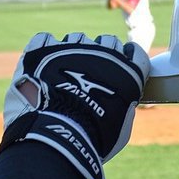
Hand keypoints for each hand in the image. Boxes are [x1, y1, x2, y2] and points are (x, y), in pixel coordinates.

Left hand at [0, 32, 149, 178]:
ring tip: (65, 74)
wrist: (59, 136)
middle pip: (108, 41)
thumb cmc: (95, 139)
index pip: (136, 53)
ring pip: (77, 39)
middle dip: (103, 55)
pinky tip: (44, 64)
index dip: (129, 58)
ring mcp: (71, 49)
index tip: (124, 64)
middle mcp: (102, 54)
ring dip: (74, 51)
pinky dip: (46, 48)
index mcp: (126, 72)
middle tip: (93, 72)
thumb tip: (121, 102)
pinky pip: (45, 39)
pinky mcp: (42, 52)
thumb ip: (124, 105)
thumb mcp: (123, 126)